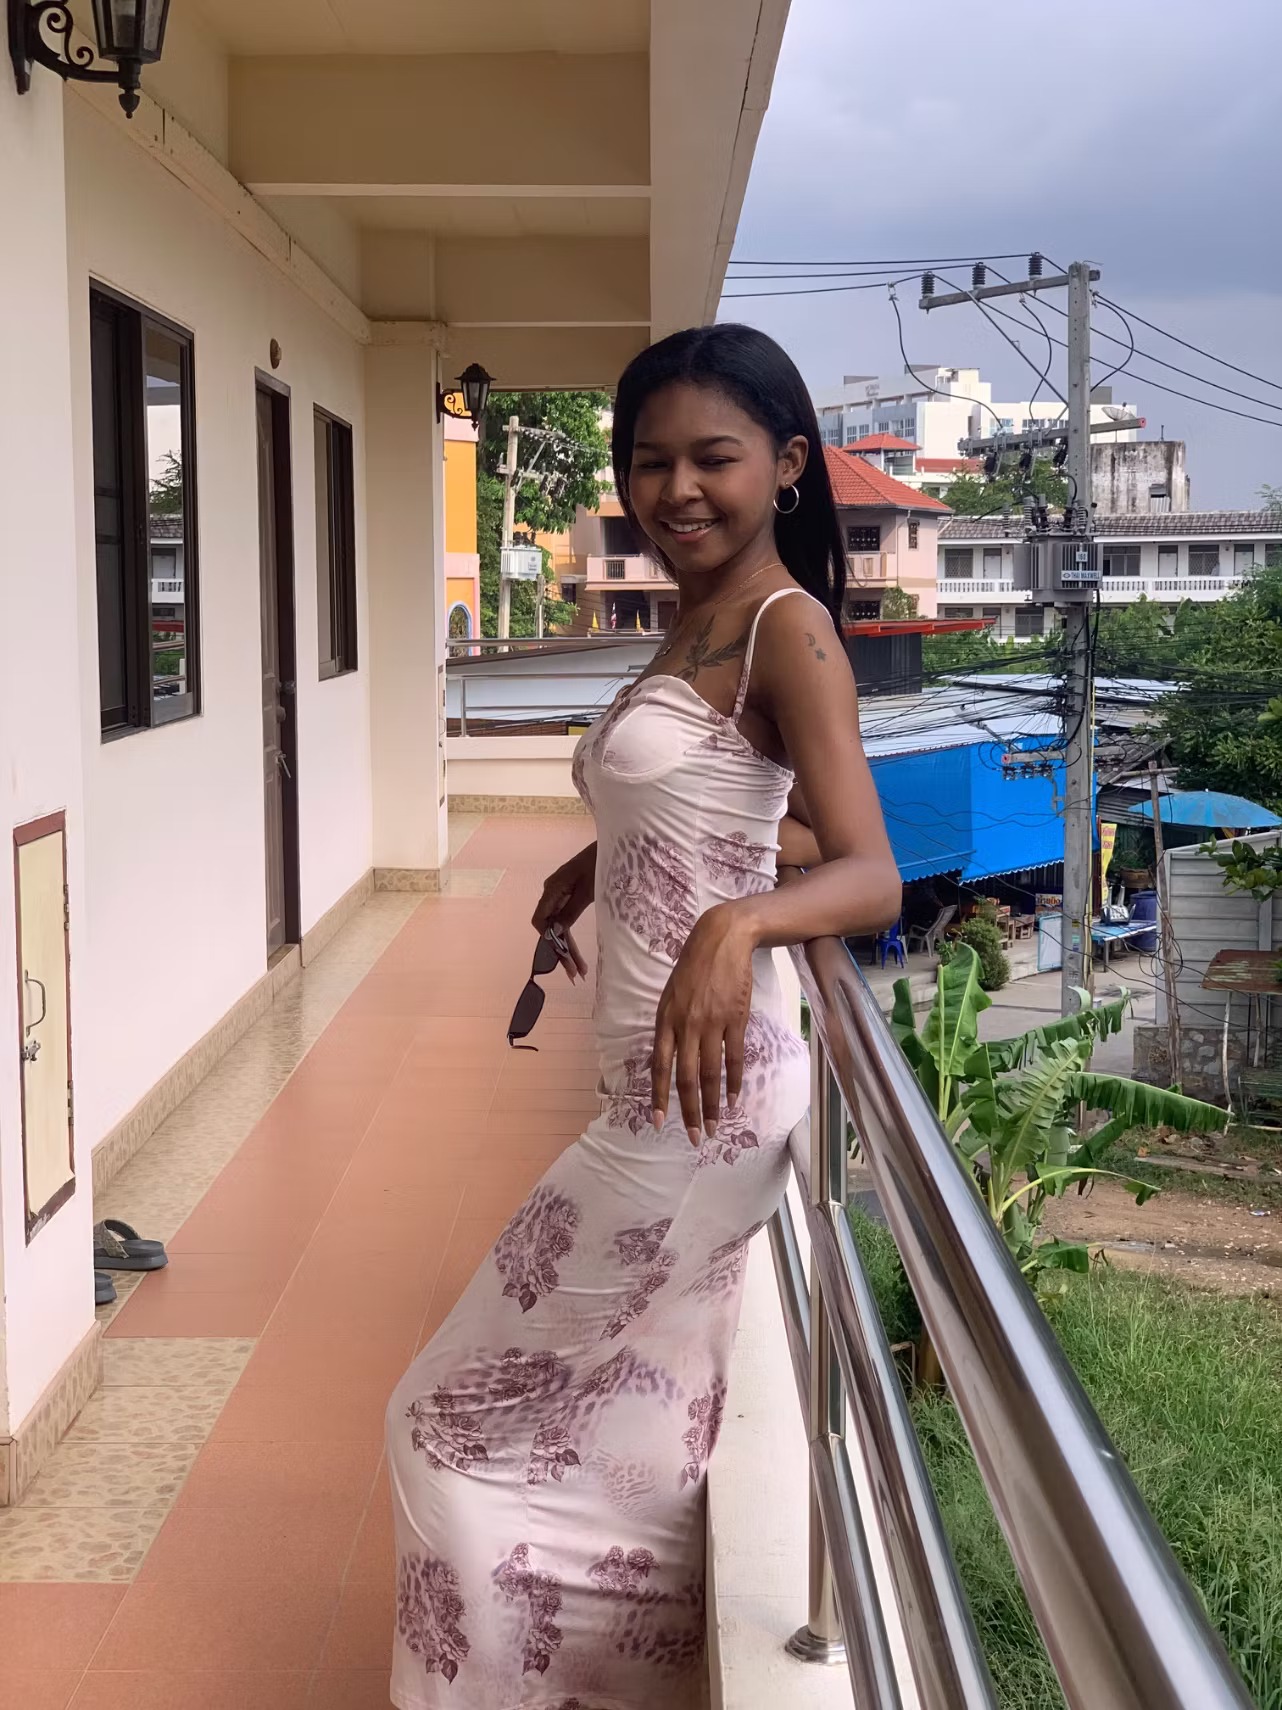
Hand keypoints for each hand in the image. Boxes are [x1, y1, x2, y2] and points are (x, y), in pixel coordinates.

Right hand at [532, 843, 594, 980]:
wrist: (617, 844)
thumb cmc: (602, 863)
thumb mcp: (589, 890)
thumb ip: (571, 911)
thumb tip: (555, 933)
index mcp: (552, 888)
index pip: (540, 921)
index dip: (548, 941)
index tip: (562, 959)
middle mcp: (552, 892)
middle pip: (549, 927)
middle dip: (561, 950)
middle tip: (575, 973)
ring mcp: (560, 893)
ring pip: (558, 926)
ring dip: (567, 947)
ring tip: (579, 970)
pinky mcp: (571, 894)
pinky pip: (566, 919)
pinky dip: (570, 935)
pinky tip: (577, 953)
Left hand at [651, 904, 756, 1144]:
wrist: (722, 939)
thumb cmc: (693, 967)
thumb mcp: (671, 995)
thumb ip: (670, 1026)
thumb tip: (669, 1058)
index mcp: (665, 1020)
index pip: (660, 1067)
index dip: (659, 1097)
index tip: (659, 1123)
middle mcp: (685, 1025)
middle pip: (685, 1078)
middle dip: (688, 1111)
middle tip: (694, 1137)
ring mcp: (711, 1023)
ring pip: (710, 1073)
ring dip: (711, 1104)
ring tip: (714, 1126)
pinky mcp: (735, 1019)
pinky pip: (734, 1058)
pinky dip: (734, 1082)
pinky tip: (733, 1100)